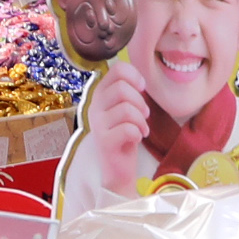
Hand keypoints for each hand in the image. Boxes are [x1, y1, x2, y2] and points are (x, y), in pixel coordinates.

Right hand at [79, 56, 156, 193]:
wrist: (117, 169)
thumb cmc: (124, 135)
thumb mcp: (125, 109)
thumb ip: (128, 91)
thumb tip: (139, 78)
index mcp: (100, 94)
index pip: (117, 69)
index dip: (134, 75)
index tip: (141, 88)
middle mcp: (94, 107)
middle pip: (122, 88)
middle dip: (140, 101)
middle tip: (144, 114)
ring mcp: (97, 124)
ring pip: (126, 108)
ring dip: (141, 119)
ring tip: (142, 128)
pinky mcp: (104, 141)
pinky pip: (128, 129)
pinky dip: (138, 132)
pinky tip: (138, 138)